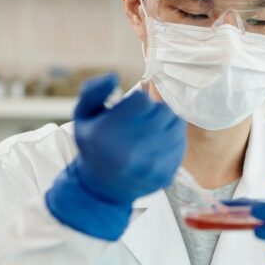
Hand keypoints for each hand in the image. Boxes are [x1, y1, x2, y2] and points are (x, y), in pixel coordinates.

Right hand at [46, 73, 185, 239]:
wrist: (102, 188)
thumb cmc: (93, 146)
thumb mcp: (83, 116)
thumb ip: (93, 91)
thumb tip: (114, 76)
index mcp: (108, 134)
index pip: (143, 100)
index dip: (139, 100)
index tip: (132, 108)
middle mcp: (131, 151)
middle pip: (163, 111)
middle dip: (154, 110)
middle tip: (143, 118)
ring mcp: (151, 165)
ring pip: (176, 125)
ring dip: (166, 122)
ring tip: (151, 129)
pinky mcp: (165, 174)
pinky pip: (181, 143)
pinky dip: (172, 139)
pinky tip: (157, 144)